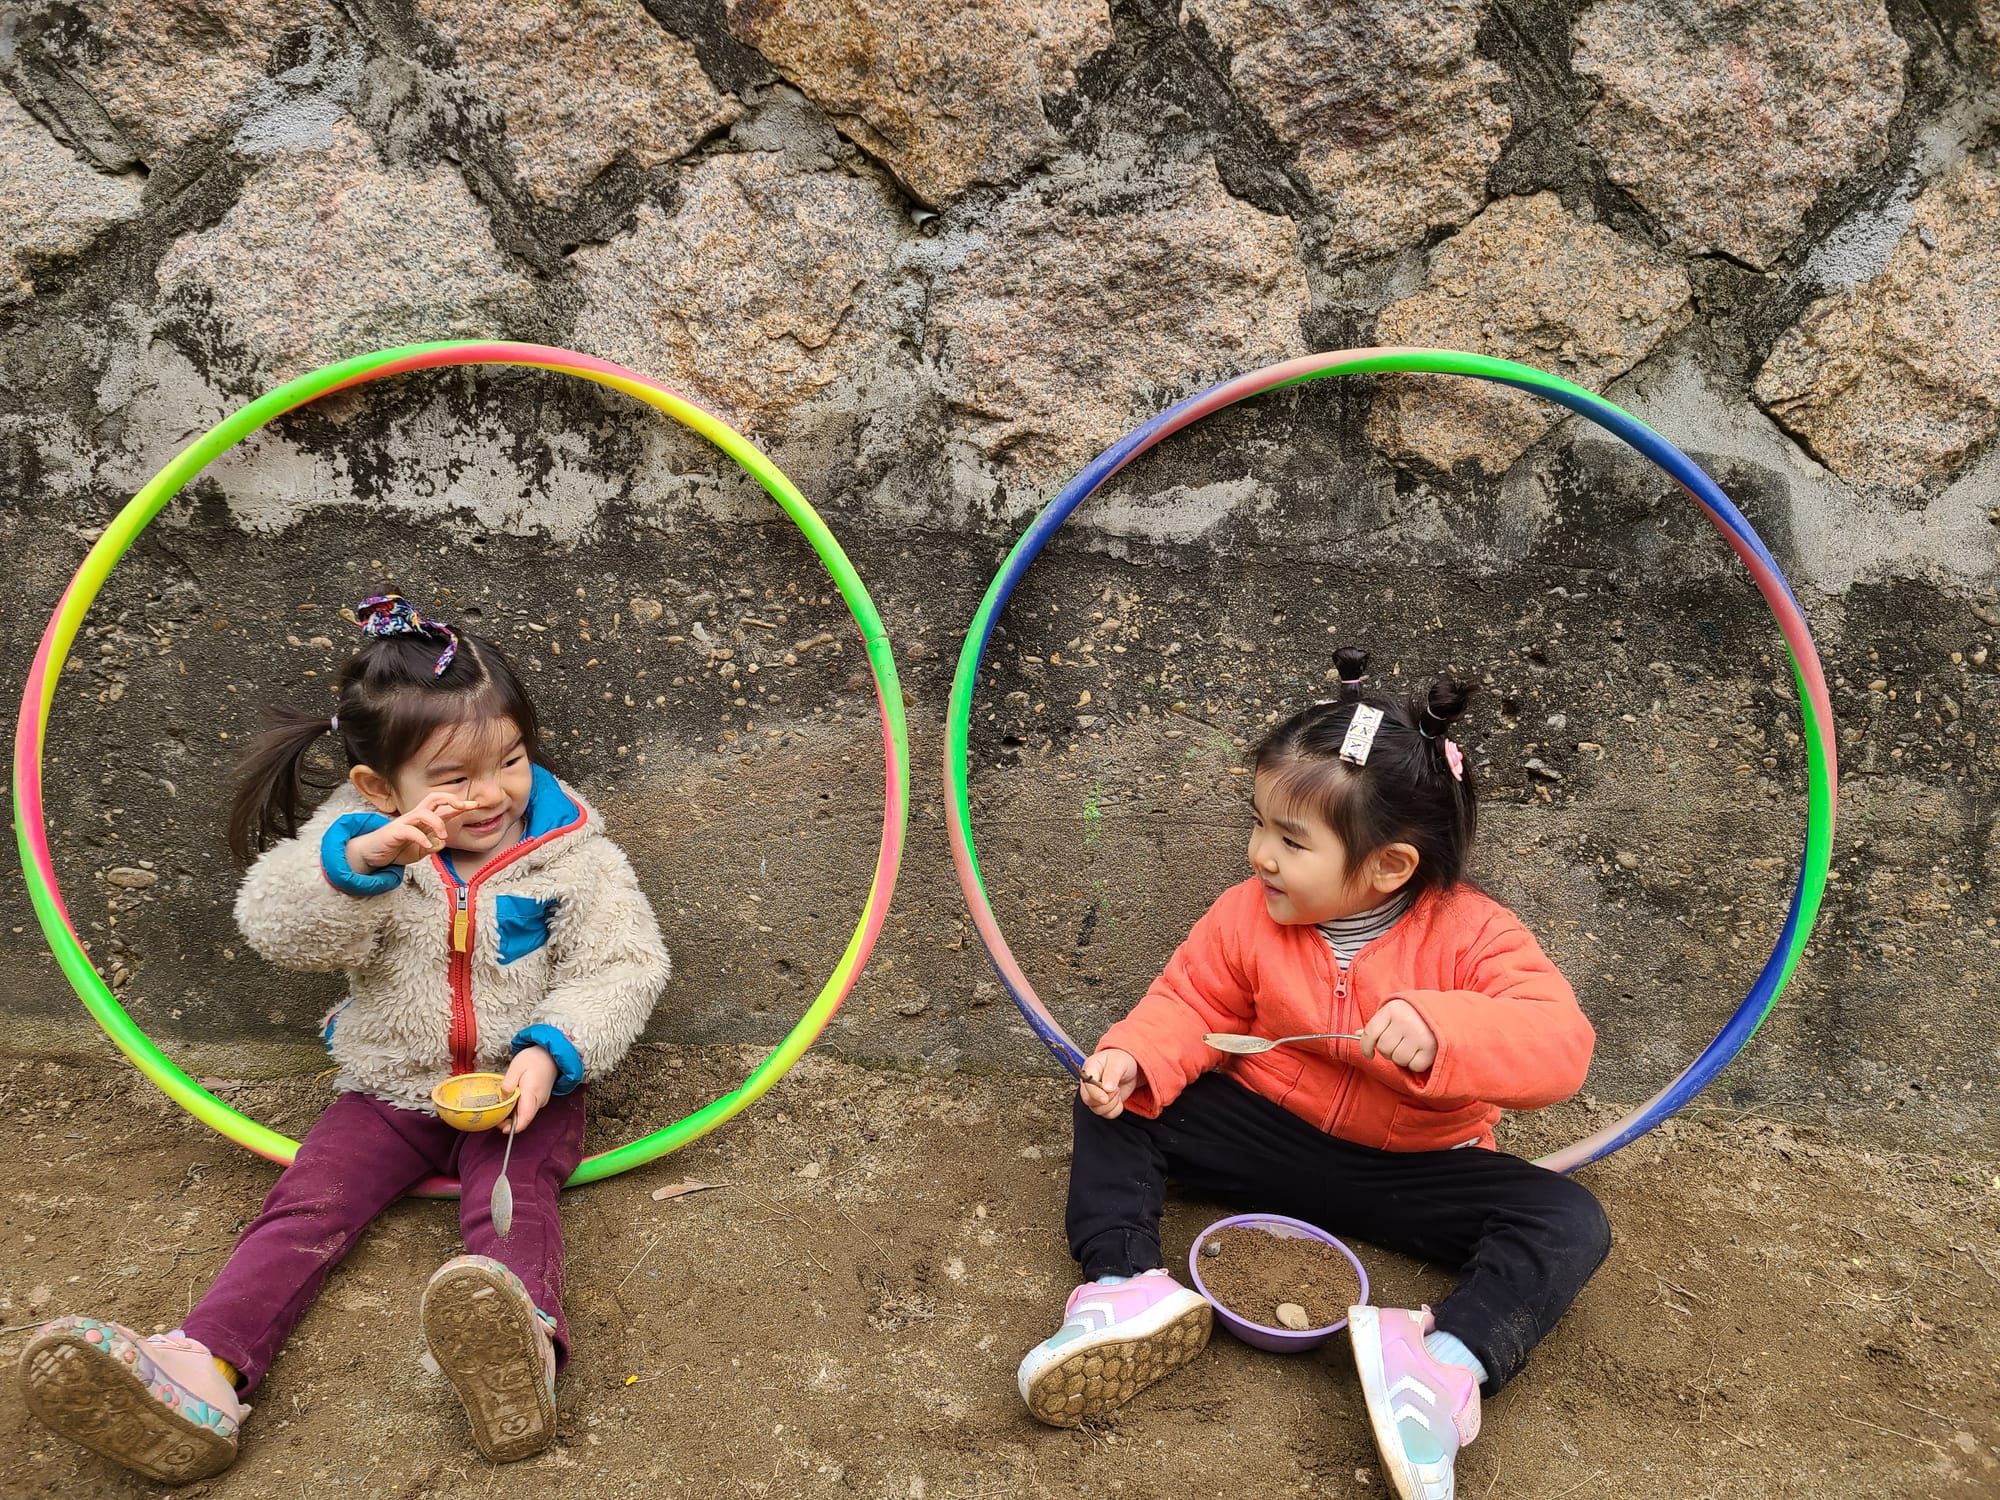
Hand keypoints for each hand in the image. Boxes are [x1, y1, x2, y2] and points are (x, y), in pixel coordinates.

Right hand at [349, 791, 477, 870]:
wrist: (372, 855)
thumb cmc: (397, 848)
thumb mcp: (420, 850)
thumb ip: (433, 846)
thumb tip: (441, 843)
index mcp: (424, 820)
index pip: (444, 807)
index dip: (461, 804)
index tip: (477, 804)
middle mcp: (415, 817)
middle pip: (433, 798)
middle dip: (450, 799)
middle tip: (463, 807)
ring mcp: (404, 823)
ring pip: (424, 812)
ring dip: (438, 823)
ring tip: (443, 837)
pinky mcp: (394, 832)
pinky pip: (410, 831)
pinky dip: (421, 838)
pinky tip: (427, 846)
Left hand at [501, 1046, 557, 1133]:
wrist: (550, 1055)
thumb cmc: (533, 1059)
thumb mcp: (516, 1066)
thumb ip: (508, 1082)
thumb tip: (503, 1097)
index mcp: (532, 1093)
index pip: (525, 1117)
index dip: (514, 1127)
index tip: (502, 1129)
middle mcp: (538, 1100)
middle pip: (525, 1119)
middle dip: (510, 1123)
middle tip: (496, 1117)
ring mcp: (541, 1101)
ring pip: (526, 1115)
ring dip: (513, 1116)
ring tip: (501, 1107)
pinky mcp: (540, 1099)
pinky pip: (528, 1109)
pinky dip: (518, 1110)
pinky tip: (511, 1102)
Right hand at [1078, 1048, 1139, 1118]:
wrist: (1129, 1067)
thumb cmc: (1121, 1060)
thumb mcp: (1118, 1062)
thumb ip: (1112, 1074)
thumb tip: (1107, 1088)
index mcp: (1090, 1069)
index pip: (1086, 1085)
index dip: (1095, 1094)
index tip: (1105, 1098)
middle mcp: (1089, 1084)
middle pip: (1088, 1100)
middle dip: (1106, 1098)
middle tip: (1116, 1089)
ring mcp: (1095, 1095)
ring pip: (1097, 1110)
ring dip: (1112, 1104)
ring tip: (1117, 1091)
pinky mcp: (1103, 1104)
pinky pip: (1107, 1114)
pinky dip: (1116, 1110)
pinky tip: (1119, 1099)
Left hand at [1359, 998, 1437, 1072]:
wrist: (1449, 1013)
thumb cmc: (1417, 1015)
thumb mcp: (1396, 1012)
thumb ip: (1379, 1024)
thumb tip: (1356, 1034)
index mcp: (1393, 1009)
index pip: (1370, 1032)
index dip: (1365, 1047)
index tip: (1368, 1054)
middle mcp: (1404, 1021)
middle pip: (1383, 1048)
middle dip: (1389, 1050)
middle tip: (1400, 1044)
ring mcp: (1418, 1034)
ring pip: (1397, 1059)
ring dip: (1403, 1057)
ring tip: (1412, 1047)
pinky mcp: (1431, 1048)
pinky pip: (1413, 1066)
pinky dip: (1416, 1063)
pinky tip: (1422, 1052)